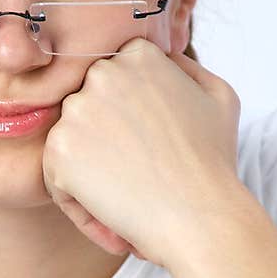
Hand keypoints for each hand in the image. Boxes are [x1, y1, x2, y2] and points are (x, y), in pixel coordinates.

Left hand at [41, 39, 242, 268]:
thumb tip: (163, 60)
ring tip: (127, 202)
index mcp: (138, 54)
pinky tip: (113, 223)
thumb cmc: (214, 162)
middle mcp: (102, 73)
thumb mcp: (219, 96)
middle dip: (106, 144)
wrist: (200, 217)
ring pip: (71, 144)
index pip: (115, 81)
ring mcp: (76, 111)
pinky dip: (80, 206)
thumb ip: (187, 69)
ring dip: (90, 175)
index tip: (149, 149)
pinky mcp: (58, 150)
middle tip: (136, 178)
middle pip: (89, 110)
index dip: (129, 120)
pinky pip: (57, 179)